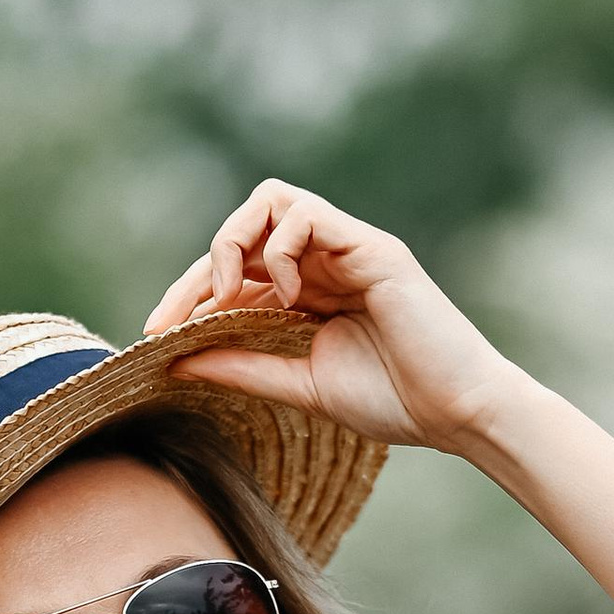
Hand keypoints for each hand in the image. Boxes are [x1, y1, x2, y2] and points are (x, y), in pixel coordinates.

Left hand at [145, 180, 517, 455]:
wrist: (458, 413)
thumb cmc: (395, 402)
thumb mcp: (300, 384)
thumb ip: (242, 366)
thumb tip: (174, 360)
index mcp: (310, 291)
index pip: (236, 268)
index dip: (189, 293)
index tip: (155, 334)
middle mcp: (326, 260)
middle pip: (244, 226)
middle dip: (200, 266)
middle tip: (177, 318)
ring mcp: (349, 247)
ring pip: (272, 200)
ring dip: (234, 241)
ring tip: (230, 295)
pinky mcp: (373, 247)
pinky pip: (307, 215)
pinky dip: (281, 249)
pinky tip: (290, 297)